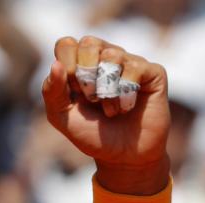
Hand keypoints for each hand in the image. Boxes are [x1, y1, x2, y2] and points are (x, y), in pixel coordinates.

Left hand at [42, 35, 169, 193]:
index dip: (67, 68)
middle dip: (85, 75)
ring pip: (112, 54)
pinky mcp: (152, 72)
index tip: (74, 93)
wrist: (122, 158)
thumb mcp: (62, 117)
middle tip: (91, 99)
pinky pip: (135, 67)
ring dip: (106, 90)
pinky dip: (126, 94)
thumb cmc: (92, 135)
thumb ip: (52, 92)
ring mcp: (129, 62)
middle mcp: (105, 58)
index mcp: (80, 64)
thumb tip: (56, 64)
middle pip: (88, 42)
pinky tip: (127, 108)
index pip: (66, 45)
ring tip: (110, 110)